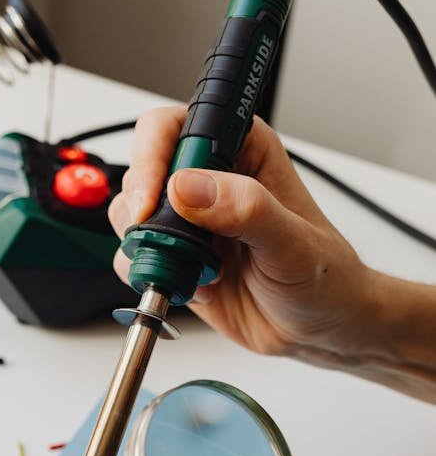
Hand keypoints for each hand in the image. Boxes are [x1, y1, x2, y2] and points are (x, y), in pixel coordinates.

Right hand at [109, 108, 371, 362]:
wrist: (322, 328)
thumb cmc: (326, 277)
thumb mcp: (293, 243)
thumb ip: (245, 209)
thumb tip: (189, 188)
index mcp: (241, 150)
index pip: (172, 128)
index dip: (152, 157)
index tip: (154, 199)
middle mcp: (209, 180)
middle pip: (141, 171)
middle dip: (143, 210)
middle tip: (170, 244)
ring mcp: (189, 222)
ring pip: (130, 215)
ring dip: (145, 246)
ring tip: (189, 269)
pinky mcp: (177, 259)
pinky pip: (135, 259)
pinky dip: (149, 277)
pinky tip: (191, 288)